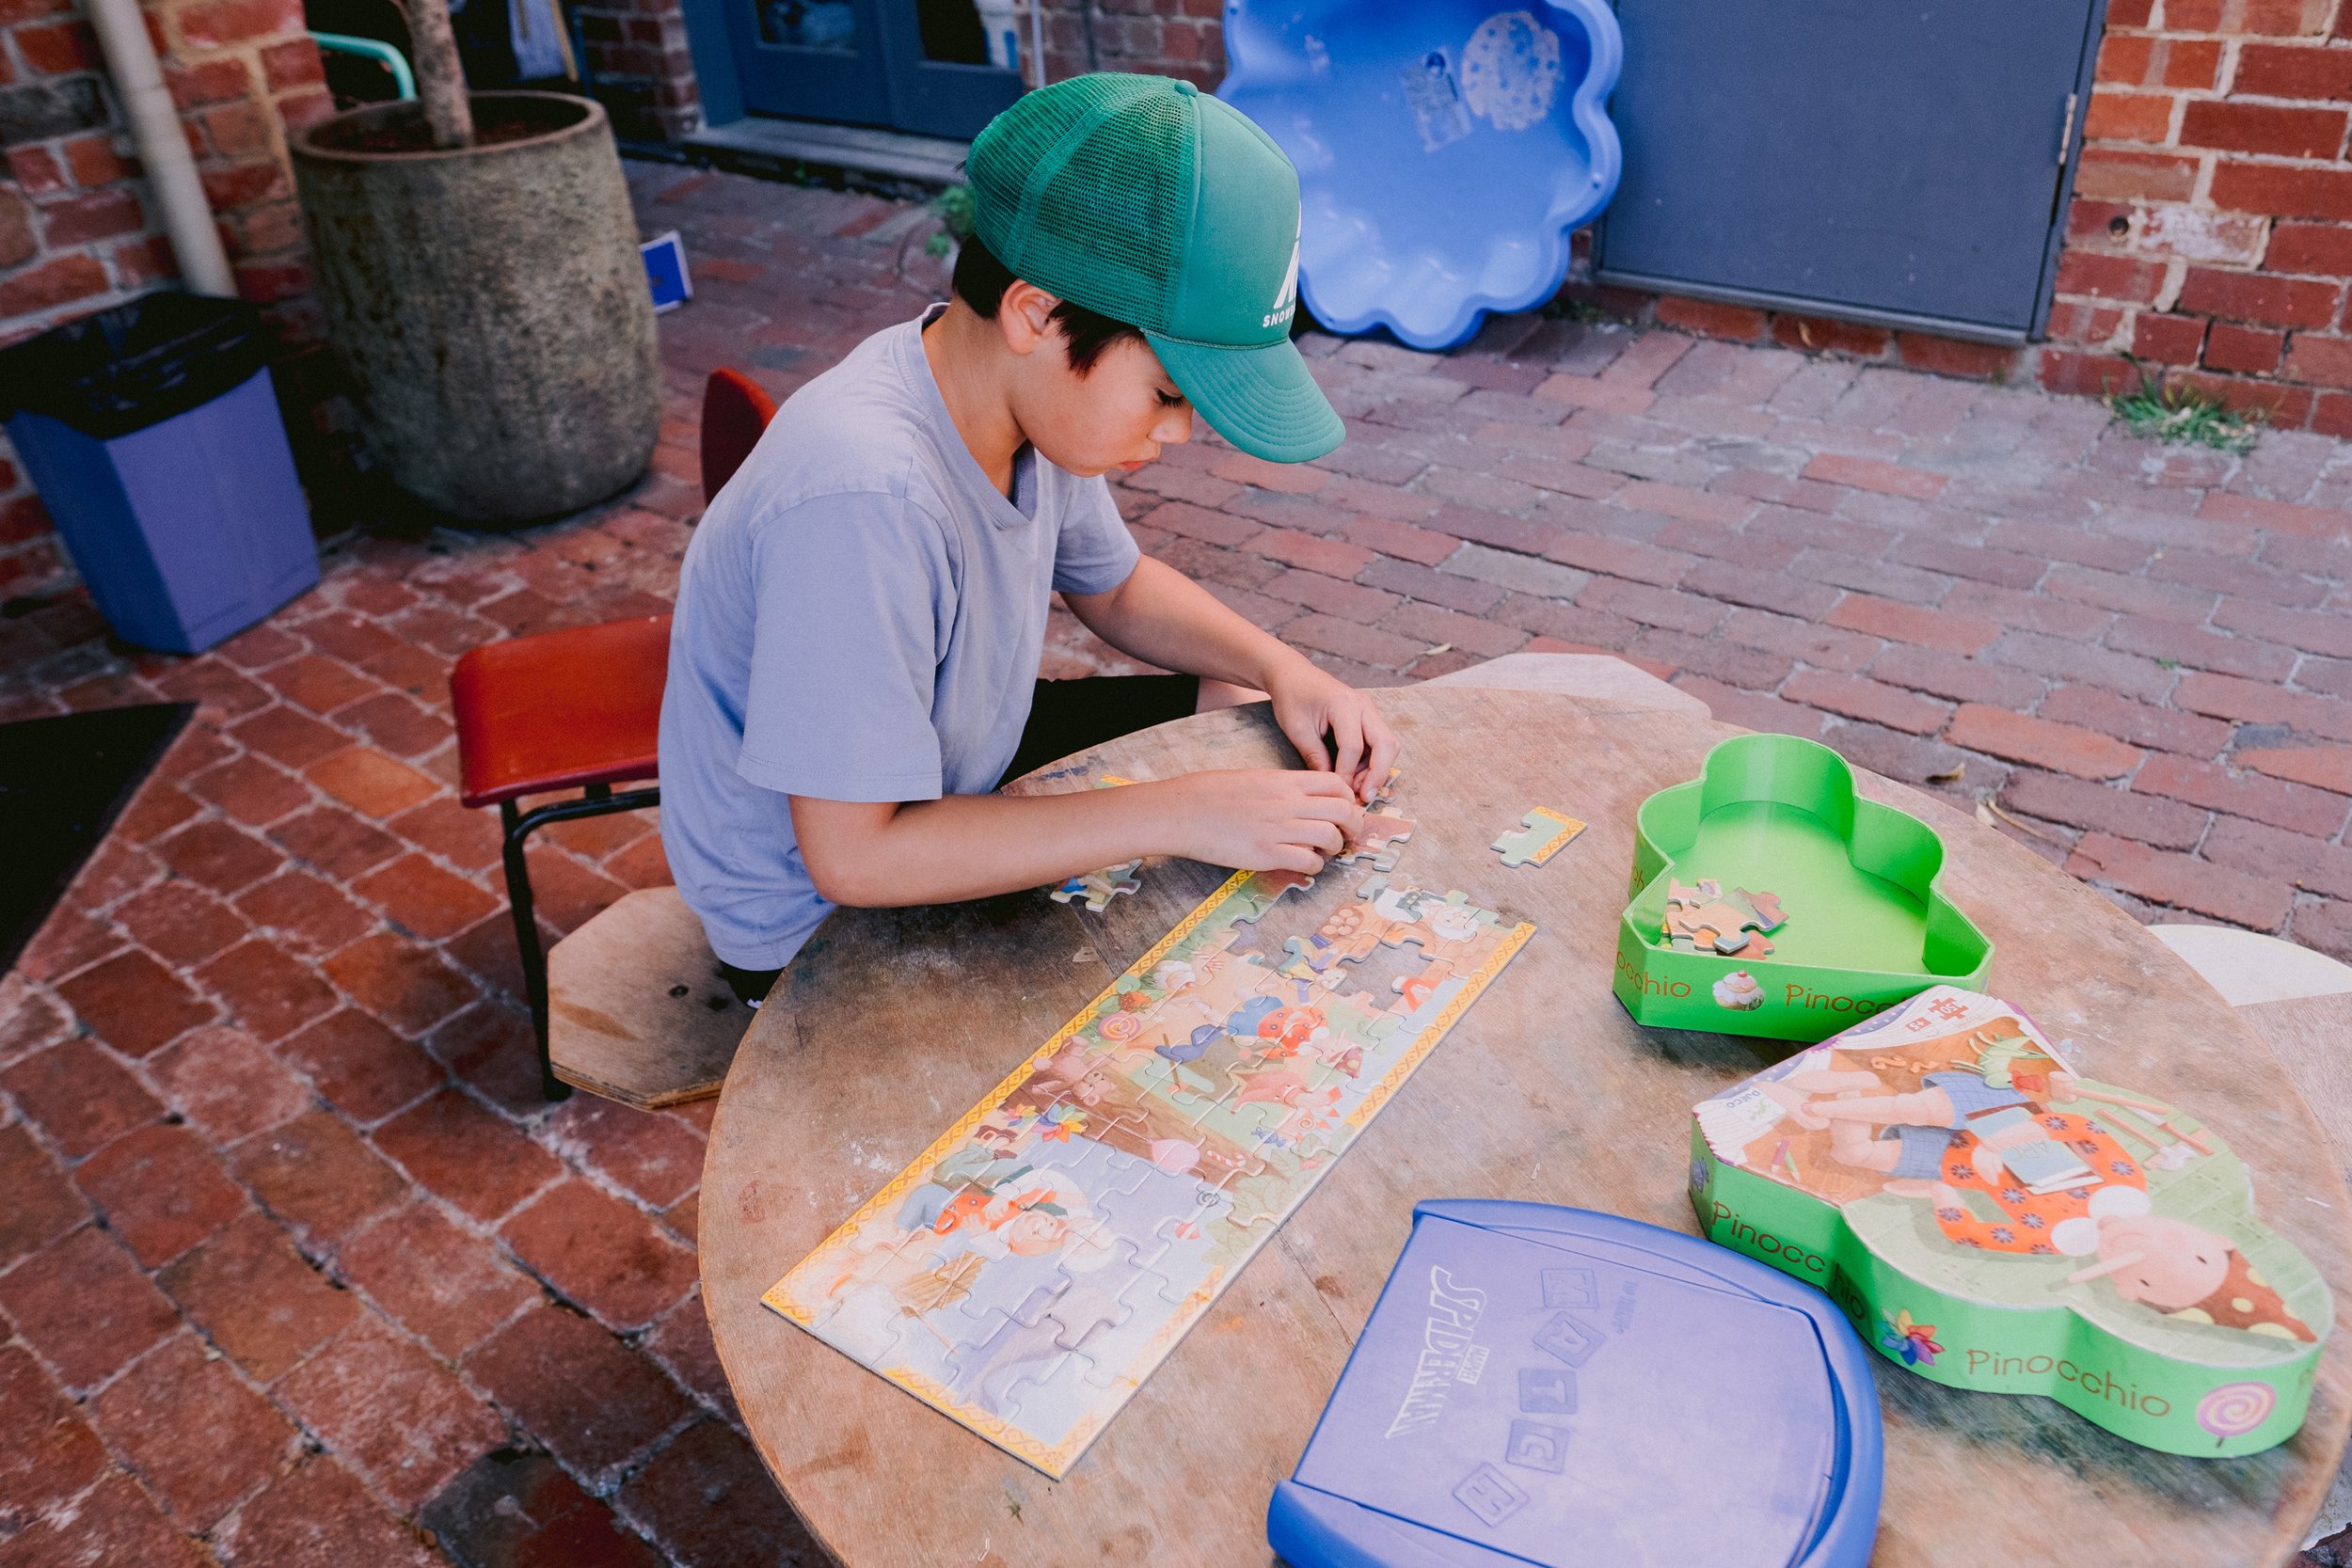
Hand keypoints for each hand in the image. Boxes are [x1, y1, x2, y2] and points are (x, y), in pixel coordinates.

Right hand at [1156, 770, 1364, 874]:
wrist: (1182, 811)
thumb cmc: (1211, 794)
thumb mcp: (1254, 779)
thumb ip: (1283, 789)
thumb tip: (1305, 801)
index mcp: (1284, 781)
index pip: (1336, 785)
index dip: (1349, 800)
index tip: (1346, 811)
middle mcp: (1287, 803)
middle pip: (1342, 811)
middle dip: (1354, 826)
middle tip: (1349, 836)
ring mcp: (1277, 829)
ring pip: (1330, 837)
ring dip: (1335, 848)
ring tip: (1326, 852)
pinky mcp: (1266, 854)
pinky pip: (1308, 862)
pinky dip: (1315, 866)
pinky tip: (1306, 865)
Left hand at [1263, 663, 1399, 800]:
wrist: (1293, 676)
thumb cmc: (1292, 699)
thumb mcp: (1297, 730)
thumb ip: (1315, 757)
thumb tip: (1333, 786)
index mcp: (1344, 704)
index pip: (1354, 746)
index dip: (1348, 773)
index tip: (1339, 792)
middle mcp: (1364, 706)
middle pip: (1386, 744)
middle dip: (1378, 774)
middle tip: (1365, 798)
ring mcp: (1369, 711)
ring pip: (1388, 745)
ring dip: (1377, 769)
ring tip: (1357, 789)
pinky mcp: (1368, 718)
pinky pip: (1380, 743)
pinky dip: (1373, 762)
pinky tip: (1356, 776)